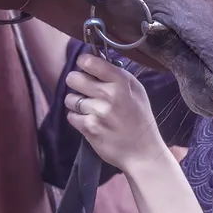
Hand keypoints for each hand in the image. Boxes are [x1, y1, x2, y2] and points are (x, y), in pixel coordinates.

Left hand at [65, 52, 169, 174]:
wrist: (142, 151)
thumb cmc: (139, 118)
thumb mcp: (136, 91)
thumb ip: (116, 76)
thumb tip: (94, 61)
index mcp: (122, 82)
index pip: (90, 62)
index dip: (83, 62)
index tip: (85, 67)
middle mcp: (109, 95)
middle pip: (73, 78)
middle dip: (75, 82)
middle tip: (83, 88)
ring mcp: (98, 112)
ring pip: (70, 98)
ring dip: (76, 102)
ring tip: (89, 108)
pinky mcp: (89, 128)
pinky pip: (71, 116)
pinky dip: (77, 118)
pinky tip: (90, 121)